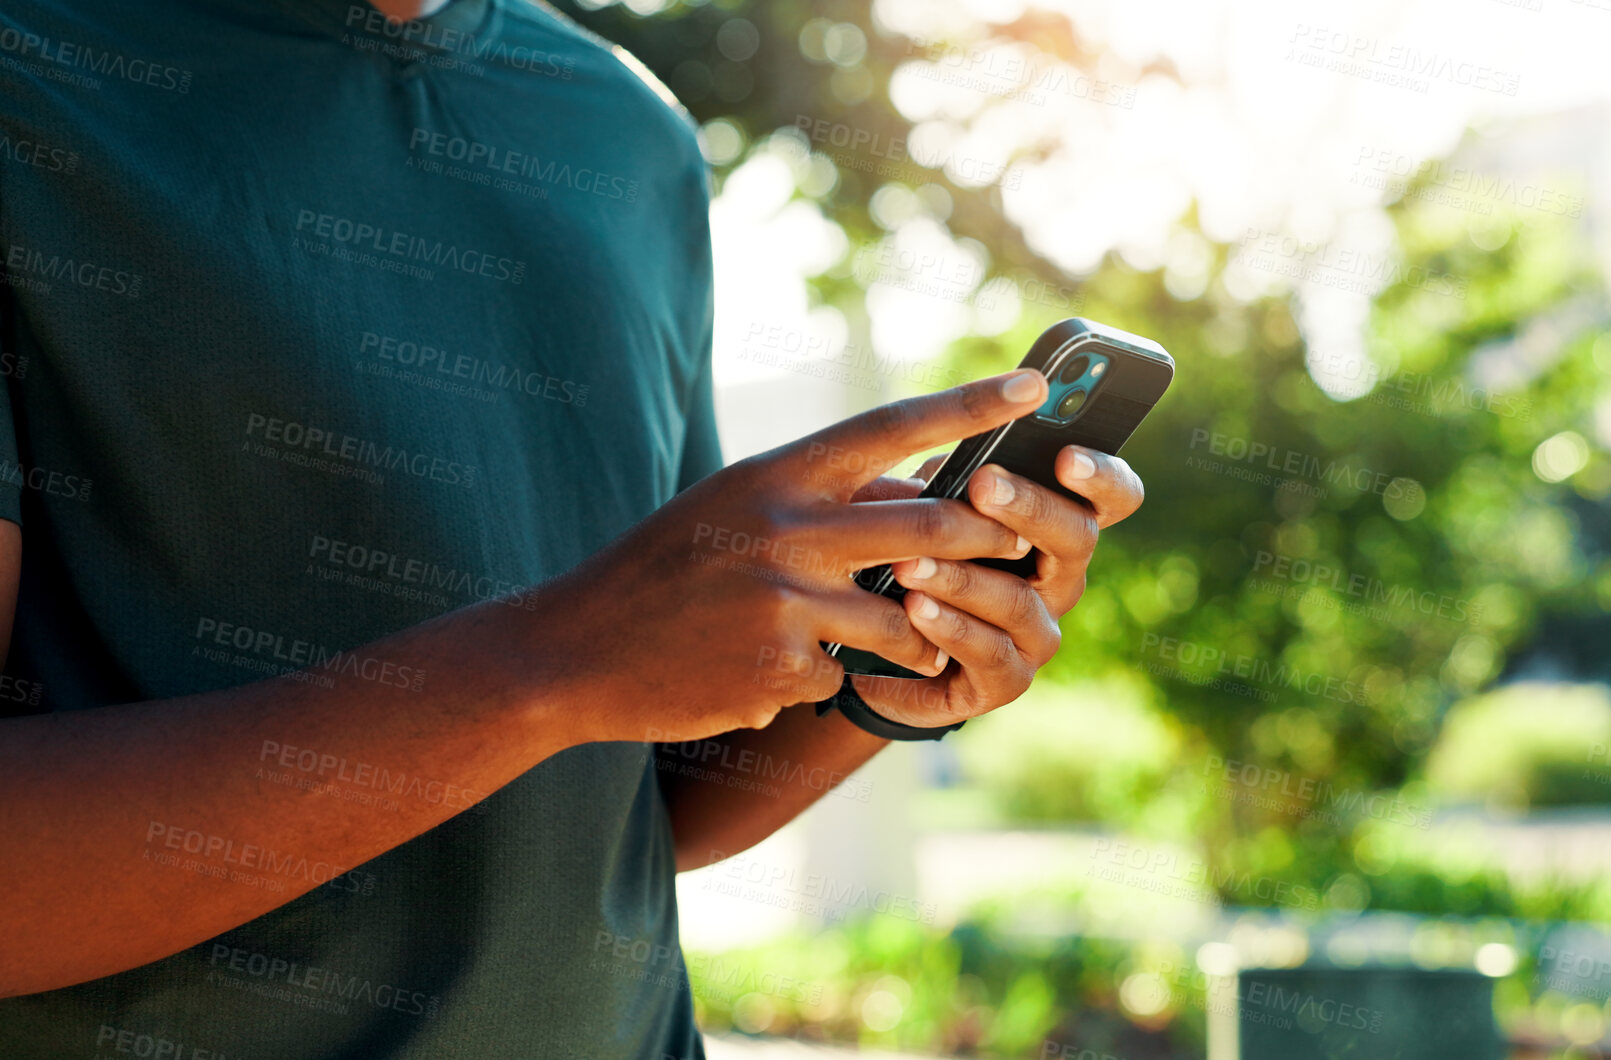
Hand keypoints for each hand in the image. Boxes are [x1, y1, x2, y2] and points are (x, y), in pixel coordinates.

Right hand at [507, 370, 1050, 744]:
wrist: (575, 651)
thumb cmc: (663, 568)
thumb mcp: (733, 508)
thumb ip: (820, 499)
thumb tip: (918, 488)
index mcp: (775, 476)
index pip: (889, 427)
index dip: (968, 404)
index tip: (1034, 382)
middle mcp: (786, 530)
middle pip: (928, 527)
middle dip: (984, 541)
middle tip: (1016, 546)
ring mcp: (786, 603)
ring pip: (904, 621)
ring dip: (917, 638)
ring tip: (906, 646)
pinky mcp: (783, 670)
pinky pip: (844, 677)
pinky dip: (824, 681)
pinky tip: (767, 676)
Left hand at [848, 446, 1145, 726]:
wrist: (879, 643)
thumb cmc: (916, 551)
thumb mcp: (931, 500)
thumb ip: (954, 473)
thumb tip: (963, 439)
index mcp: (1057, 527)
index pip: (1114, 498)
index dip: (1103, 477)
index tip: (1067, 455)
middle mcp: (1062, 581)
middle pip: (1077, 540)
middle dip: (1030, 508)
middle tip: (983, 484)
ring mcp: (1039, 634)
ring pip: (1022, 602)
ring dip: (965, 577)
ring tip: (913, 561)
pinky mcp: (1007, 682)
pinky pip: (989, 653)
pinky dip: (950, 628)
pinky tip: (913, 609)